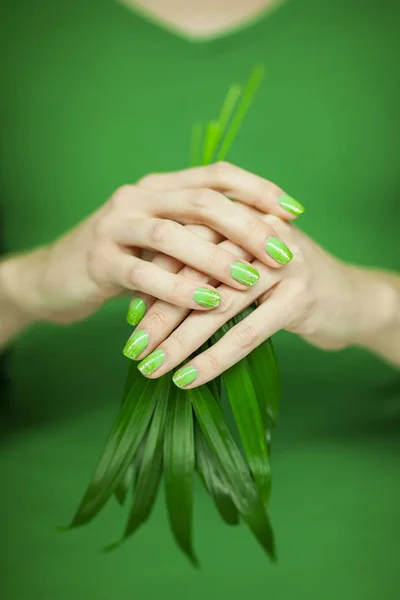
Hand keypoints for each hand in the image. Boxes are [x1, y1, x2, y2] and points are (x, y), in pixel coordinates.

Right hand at [2, 163, 302, 325]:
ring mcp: (114, 225)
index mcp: (158, 186)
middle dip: (248, 226)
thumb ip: (196, 234)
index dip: (258, 190)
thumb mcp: (159, 241)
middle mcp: (137, 197)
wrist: (55, 277)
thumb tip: (258, 241)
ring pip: (171, 234)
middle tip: (284, 251)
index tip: (295, 210)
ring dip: (216, 258)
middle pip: (201, 200)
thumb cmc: (120, 261)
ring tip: (252, 281)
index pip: (216, 174)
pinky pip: (144, 274)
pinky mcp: (98, 260)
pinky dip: (179, 290)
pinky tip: (208, 304)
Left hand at [126, 212, 398, 381]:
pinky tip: (188, 380)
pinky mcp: (300, 297)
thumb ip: (207, 269)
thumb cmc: (287, 286)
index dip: (153, 280)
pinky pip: (247, 332)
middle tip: (131, 348)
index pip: (185, 243)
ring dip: (178, 341)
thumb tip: (148, 299)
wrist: (351, 298)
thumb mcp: (246, 268)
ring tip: (150, 368)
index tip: (128, 316)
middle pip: (195, 273)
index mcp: (240, 218)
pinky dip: (214, 359)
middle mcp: (259, 232)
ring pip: (217, 304)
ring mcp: (282, 262)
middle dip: (159, 314)